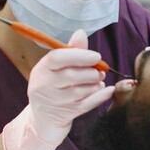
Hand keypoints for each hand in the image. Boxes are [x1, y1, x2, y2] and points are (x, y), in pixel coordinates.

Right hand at [27, 28, 113, 143]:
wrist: (44, 116)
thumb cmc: (52, 84)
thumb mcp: (55, 67)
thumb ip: (71, 50)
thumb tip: (81, 33)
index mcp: (41, 69)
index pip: (57, 58)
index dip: (79, 55)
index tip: (96, 56)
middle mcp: (44, 86)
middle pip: (71, 76)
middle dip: (91, 72)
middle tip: (101, 70)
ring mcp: (55, 102)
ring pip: (80, 92)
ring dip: (95, 84)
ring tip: (99, 80)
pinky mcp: (67, 114)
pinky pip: (87, 105)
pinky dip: (100, 97)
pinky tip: (108, 90)